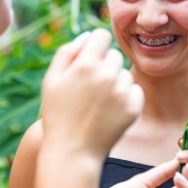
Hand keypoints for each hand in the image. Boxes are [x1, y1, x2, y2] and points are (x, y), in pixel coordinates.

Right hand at [41, 28, 143, 159]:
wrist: (72, 152)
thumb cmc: (58, 114)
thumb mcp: (52, 80)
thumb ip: (68, 52)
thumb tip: (88, 36)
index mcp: (86, 64)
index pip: (102, 35)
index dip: (95, 45)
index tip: (91, 58)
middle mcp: (107, 75)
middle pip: (115, 55)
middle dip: (105, 65)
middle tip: (91, 86)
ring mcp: (123, 92)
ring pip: (126, 73)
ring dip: (116, 81)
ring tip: (99, 101)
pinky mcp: (134, 108)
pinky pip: (136, 90)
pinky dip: (126, 96)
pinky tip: (111, 109)